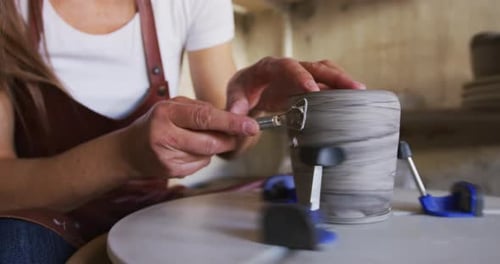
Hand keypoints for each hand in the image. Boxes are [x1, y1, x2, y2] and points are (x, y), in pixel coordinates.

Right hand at [122, 97, 258, 178]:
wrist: (128, 151)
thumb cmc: (156, 123)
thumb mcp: (173, 107)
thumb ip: (202, 110)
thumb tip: (233, 119)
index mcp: (166, 113)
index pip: (205, 117)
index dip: (231, 122)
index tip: (251, 125)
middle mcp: (165, 135)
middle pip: (211, 141)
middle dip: (228, 139)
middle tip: (234, 134)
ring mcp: (167, 157)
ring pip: (208, 154)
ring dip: (213, 147)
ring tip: (195, 138)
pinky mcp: (172, 172)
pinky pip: (201, 164)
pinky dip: (202, 156)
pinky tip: (187, 150)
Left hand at [226, 57, 364, 114]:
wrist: (248, 89)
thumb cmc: (243, 90)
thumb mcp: (235, 96)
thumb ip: (236, 106)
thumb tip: (241, 120)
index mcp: (270, 66)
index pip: (288, 66)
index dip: (301, 76)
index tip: (313, 89)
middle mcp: (290, 68)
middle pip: (315, 66)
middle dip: (334, 76)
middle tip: (353, 88)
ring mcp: (301, 77)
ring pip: (325, 74)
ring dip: (342, 82)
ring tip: (360, 93)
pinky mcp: (308, 87)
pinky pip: (326, 86)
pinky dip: (339, 92)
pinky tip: (353, 101)